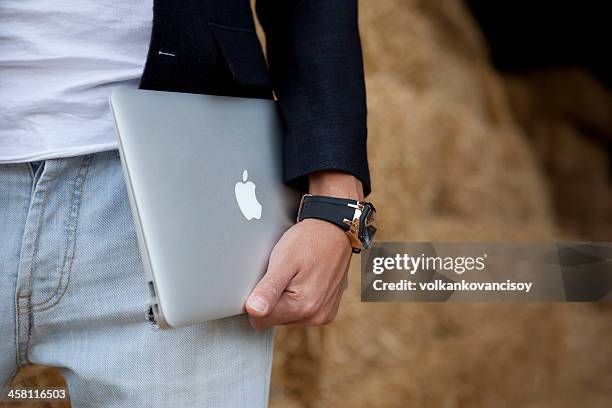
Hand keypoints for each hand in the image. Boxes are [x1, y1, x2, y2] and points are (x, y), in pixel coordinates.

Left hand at [245, 171, 362, 328]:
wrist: (334, 231)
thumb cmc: (309, 241)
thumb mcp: (284, 260)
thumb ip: (269, 288)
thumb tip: (254, 311)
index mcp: (301, 306)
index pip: (260, 320)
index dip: (257, 300)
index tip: (266, 282)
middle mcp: (315, 315)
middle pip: (274, 320)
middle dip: (273, 299)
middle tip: (283, 274)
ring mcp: (323, 315)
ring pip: (288, 317)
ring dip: (286, 299)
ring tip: (294, 275)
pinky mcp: (328, 312)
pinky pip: (302, 313)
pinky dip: (299, 299)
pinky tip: (305, 280)